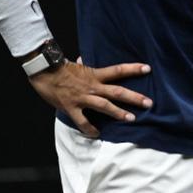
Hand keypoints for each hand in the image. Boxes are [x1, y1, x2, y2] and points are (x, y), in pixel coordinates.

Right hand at [29, 61, 152, 136]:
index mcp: (95, 74)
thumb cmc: (60, 68)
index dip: (133, 69)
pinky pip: (82, 121)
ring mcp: (82, 98)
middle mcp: (92, 86)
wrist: (43, 72)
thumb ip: (84, 66)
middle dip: (134, 98)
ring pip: (104, 106)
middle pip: (117, 91)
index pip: (118, 70)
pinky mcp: (71, 108)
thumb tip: (84, 59)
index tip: (148, 69)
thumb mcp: (77, 66)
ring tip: (132, 119)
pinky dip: (90, 129)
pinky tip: (97, 133)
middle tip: (149, 103)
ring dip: (119, 113)